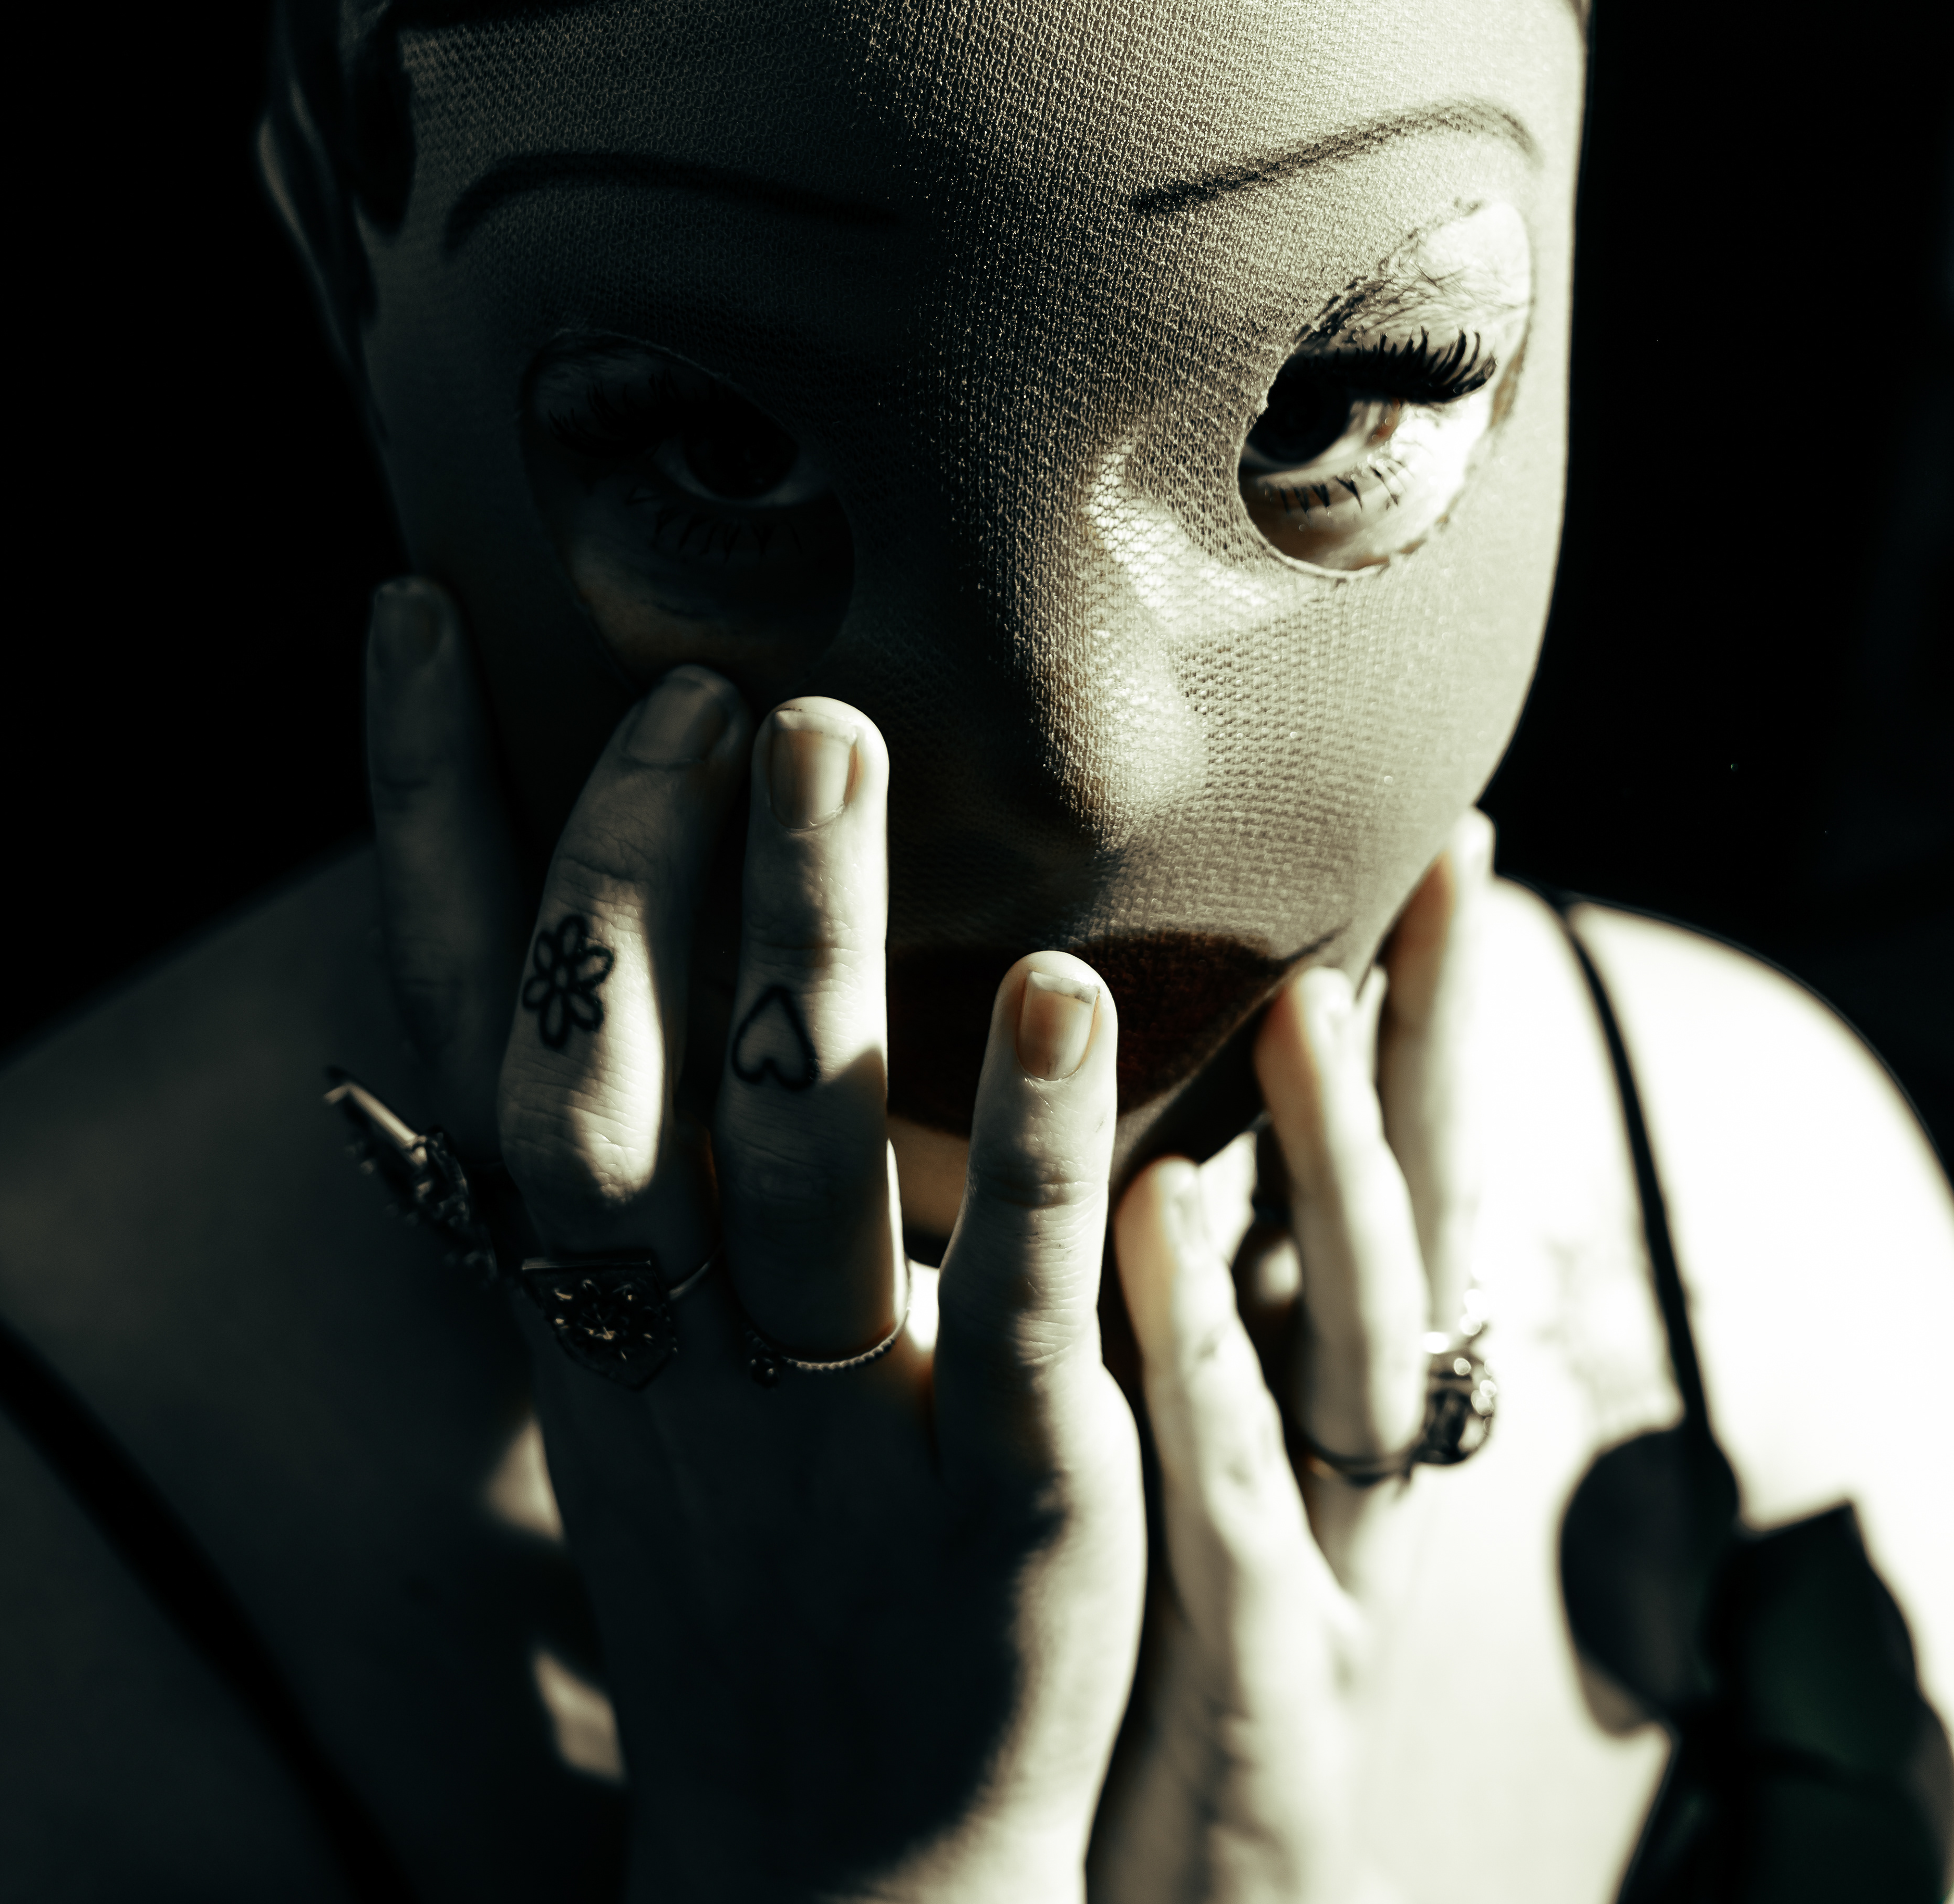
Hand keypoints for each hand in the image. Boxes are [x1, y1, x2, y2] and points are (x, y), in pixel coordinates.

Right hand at [365, 580, 1145, 1903]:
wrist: (842, 1861)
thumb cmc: (743, 1548)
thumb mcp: (626, 1357)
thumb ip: (600, 1169)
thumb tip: (558, 931)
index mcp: (577, 1290)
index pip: (467, 1021)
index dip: (428, 818)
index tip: (417, 617)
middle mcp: (666, 1340)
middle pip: (607, 1071)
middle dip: (636, 861)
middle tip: (710, 679)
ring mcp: (827, 1423)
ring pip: (791, 1151)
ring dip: (808, 937)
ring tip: (839, 741)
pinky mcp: (1000, 1500)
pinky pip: (998, 1305)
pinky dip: (1015, 1147)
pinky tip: (1055, 992)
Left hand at [1090, 820, 1490, 1903]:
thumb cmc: (1133, 1639)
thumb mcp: (1161, 1436)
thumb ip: (1153, 1277)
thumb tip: (1082, 1081)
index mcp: (1323, 1398)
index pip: (1397, 1168)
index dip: (1429, 1013)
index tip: (1444, 842)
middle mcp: (1350, 1467)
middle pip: (1422, 1226)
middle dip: (1438, 1050)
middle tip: (1438, 873)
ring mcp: (1325, 1568)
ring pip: (1358, 1352)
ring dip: (1337, 1175)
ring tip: (1305, 1005)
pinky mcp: (1259, 1683)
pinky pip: (1228, 1502)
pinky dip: (1206, 1367)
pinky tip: (1155, 1236)